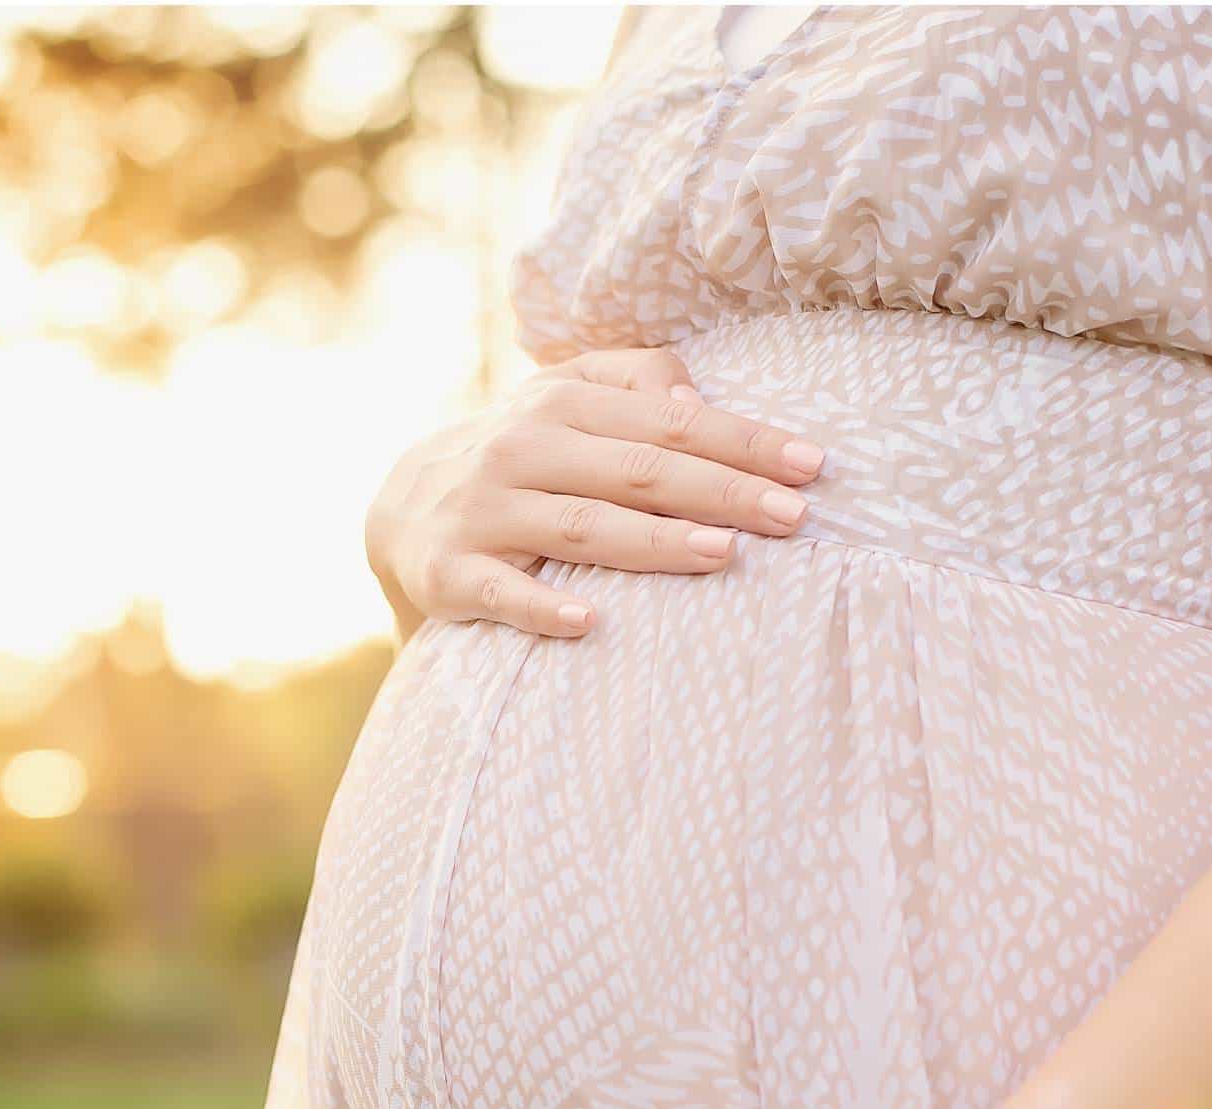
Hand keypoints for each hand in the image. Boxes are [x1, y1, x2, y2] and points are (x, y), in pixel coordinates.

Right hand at [365, 347, 825, 640]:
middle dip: (722, 490)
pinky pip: (500, 594)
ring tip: (723, 552)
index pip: (670, 420)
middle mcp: (524, 448)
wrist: (398, 509)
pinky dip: (541, 608)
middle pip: (638, 469)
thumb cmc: (519, 455)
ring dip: (654, 541)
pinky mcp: (450, 572)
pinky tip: (589, 623)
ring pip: (582, 526)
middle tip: (795, 515)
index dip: (744, 441)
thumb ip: (634, 381)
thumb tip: (697, 397)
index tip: (812, 465)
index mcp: (562, 402)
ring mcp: (485, 511)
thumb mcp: (566, 398)